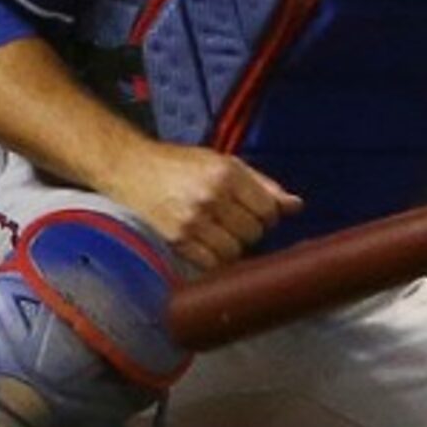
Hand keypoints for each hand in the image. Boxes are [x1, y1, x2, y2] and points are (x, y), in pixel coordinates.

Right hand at [106, 142, 303, 272]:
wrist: (130, 168)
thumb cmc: (181, 164)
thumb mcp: (224, 163)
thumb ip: (263, 185)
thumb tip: (296, 206)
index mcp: (227, 174)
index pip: (269, 211)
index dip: (267, 215)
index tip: (254, 212)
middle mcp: (211, 197)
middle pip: (254, 233)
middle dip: (249, 230)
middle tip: (232, 221)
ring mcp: (192, 221)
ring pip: (235, 251)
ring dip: (232, 246)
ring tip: (218, 232)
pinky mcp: (176, 240)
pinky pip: (211, 263)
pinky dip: (213, 259)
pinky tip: (205, 243)